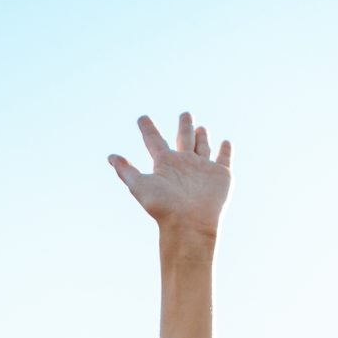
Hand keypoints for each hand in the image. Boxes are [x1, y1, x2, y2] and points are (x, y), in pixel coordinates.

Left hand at [108, 112, 231, 241]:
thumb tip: (110, 157)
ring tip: (201, 127)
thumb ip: (126, 171)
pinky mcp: (221, 175)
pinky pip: (224, 159)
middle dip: (185, 125)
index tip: (141, 118)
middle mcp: (183, 163)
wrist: (189, 224)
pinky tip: (226, 143)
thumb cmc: (163, 207)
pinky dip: (226, 151)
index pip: (154, 140)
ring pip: (203, 147)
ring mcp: (203, 168)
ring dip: (202, 137)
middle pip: (184, 138)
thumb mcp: (140, 185)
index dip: (147, 128)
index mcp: (165, 163)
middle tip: (185, 114)